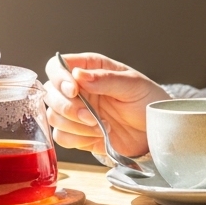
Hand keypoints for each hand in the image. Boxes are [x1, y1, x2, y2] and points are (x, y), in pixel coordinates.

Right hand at [43, 53, 167, 157]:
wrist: (155, 131)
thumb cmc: (147, 100)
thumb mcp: (132, 85)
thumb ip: (105, 79)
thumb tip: (78, 75)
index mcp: (89, 69)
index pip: (57, 65)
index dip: (58, 77)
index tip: (73, 90)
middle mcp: (78, 89)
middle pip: (50, 93)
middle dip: (67, 107)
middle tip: (91, 116)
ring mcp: (76, 112)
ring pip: (53, 116)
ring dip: (74, 125)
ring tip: (100, 126)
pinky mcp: (78, 134)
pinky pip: (61, 137)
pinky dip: (77, 138)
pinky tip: (97, 136)